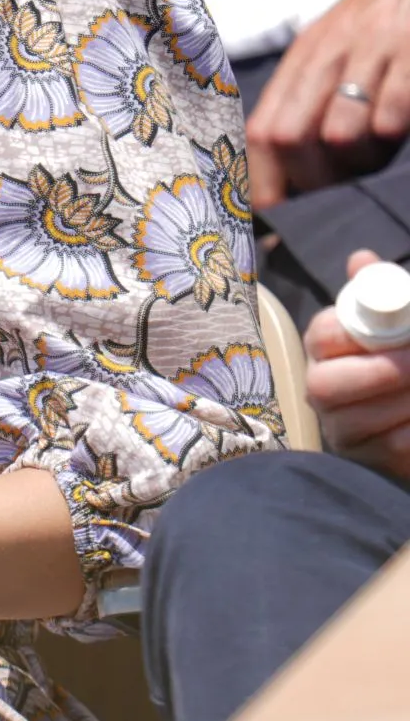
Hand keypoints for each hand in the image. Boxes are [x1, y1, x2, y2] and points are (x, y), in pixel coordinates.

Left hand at [246, 0, 409, 207]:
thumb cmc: (385, 16)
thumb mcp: (337, 46)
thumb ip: (312, 98)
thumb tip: (289, 175)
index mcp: (303, 58)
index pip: (261, 133)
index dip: (265, 185)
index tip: (276, 223)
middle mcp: (326, 53)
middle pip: (289, 140)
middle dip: (314, 182)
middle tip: (342, 191)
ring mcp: (370, 50)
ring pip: (339, 134)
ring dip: (360, 161)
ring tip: (380, 155)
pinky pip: (392, 113)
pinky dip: (395, 130)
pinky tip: (404, 128)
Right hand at [305, 249, 409, 478]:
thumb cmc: (399, 357)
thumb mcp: (391, 325)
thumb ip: (378, 291)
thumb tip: (362, 259)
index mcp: (322, 349)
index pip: (322, 336)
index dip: (355, 333)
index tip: (399, 330)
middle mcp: (320, 392)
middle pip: (326, 385)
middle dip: (379, 372)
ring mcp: (341, 430)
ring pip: (362, 420)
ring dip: (406, 402)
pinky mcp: (366, 461)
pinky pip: (393, 448)